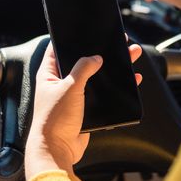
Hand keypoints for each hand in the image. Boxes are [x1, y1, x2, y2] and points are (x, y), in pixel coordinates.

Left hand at [25, 41, 142, 179]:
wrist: (58, 149)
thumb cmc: (55, 119)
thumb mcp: (70, 87)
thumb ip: (83, 68)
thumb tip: (96, 57)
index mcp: (49, 74)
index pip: (57, 49)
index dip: (70, 39)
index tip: (86, 30)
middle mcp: (61, 83)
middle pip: (83, 61)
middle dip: (101, 52)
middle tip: (118, 42)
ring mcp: (74, 96)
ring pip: (96, 77)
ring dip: (112, 69)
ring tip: (130, 56)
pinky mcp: (86, 108)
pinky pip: (102, 93)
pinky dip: (116, 87)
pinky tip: (130, 80)